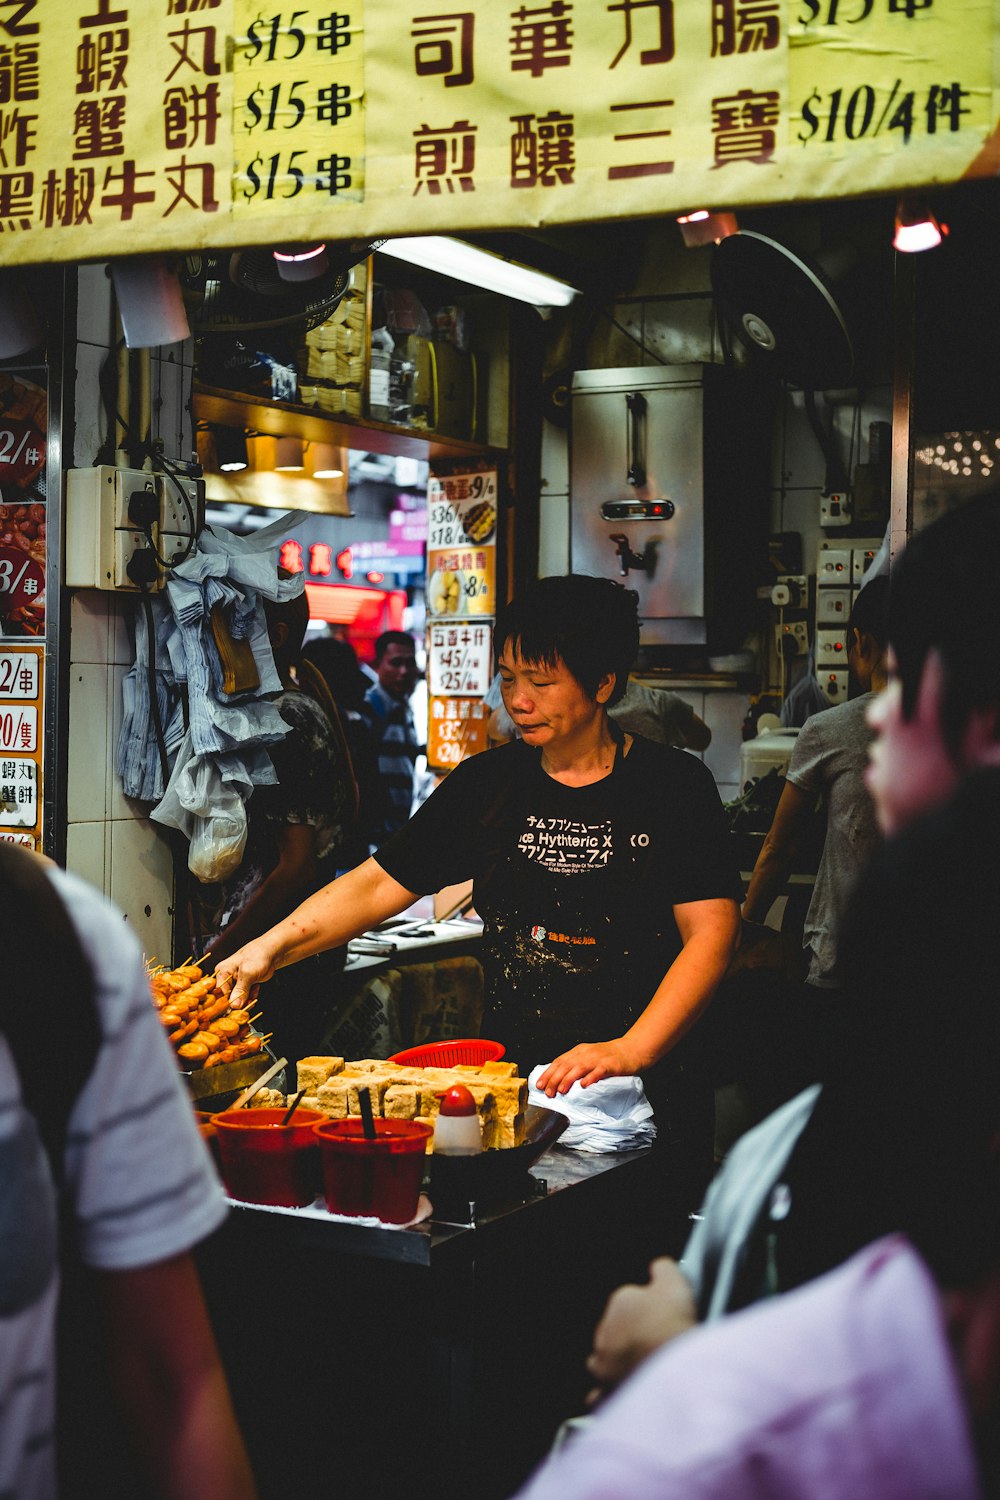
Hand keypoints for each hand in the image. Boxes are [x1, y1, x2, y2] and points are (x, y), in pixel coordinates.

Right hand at [212, 939, 277, 1007]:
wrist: (272, 952)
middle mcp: (226, 977)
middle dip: (238, 1001)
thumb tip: (234, 1005)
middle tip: (247, 1002)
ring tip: (253, 994)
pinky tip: (255, 990)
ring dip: (246, 1000)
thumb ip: (241, 990)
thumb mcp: (248, 972)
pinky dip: (250, 996)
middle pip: (227, 997)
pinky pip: (244, 997)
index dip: (226, 1001)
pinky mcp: (244, 985)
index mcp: (222, 971)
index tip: (235, 1007)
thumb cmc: (258, 955)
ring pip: (237, 999)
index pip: (218, 992)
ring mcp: (235, 982)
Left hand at [535, 1038, 635, 1096]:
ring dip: (568, 1079)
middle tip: (548, 1092)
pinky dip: (590, 1077)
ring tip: (561, 1090)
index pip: (559, 1061)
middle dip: (554, 1079)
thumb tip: (558, 1078)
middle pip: (566, 1065)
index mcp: (579, 1051)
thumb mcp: (589, 1057)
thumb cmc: (609, 1057)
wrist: (631, 1050)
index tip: (539, 1084)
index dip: (548, 1073)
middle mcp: (586, 1053)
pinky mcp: (610, 1064)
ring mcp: (598, 1058)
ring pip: (579, 1068)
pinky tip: (584, 1085)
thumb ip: (575, 1065)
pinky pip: (598, 1071)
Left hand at [585, 1258, 696, 1402]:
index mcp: (619, 1301)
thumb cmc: (672, 1324)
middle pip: (615, 1329)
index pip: (630, 1299)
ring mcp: (604, 1363)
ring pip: (602, 1360)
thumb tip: (659, 1266)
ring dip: (614, 1362)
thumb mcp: (674, 1282)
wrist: (672, 1368)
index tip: (662, 1316)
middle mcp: (605, 1331)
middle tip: (654, 1343)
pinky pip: (600, 1393)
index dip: (648, 1307)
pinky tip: (617, 1393)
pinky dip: (606, 1393)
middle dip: (629, 1335)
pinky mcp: (606, 1391)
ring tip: (635, 1367)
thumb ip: (664, 1269)